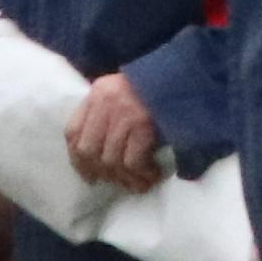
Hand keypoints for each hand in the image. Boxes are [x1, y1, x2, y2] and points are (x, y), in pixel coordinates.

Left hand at [62, 72, 170, 190]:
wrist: (189, 76)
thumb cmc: (161, 86)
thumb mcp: (125, 91)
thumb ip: (108, 112)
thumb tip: (100, 153)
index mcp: (98, 92)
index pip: (72, 131)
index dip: (77, 159)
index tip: (90, 175)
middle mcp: (106, 102)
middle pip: (88, 150)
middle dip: (100, 172)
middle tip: (116, 181)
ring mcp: (124, 114)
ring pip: (111, 160)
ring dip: (124, 178)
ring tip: (137, 184)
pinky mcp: (143, 125)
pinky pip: (133, 161)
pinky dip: (141, 174)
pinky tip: (151, 175)